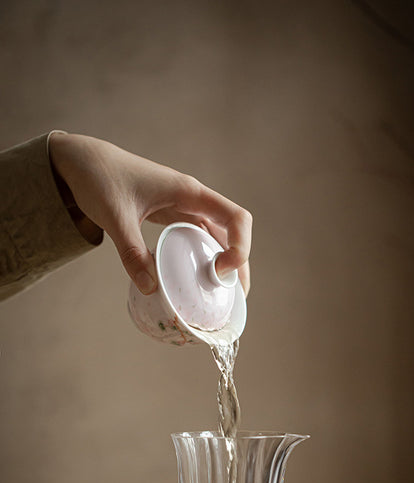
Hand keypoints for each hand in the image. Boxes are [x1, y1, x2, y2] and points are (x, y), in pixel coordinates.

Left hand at [48, 132, 251, 295]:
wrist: (81, 162)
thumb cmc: (99, 178)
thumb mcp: (115, 217)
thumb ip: (132, 252)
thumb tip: (150, 289)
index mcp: (189, 193)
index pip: (236, 218)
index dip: (239, 247)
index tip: (219, 272)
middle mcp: (193, 200)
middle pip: (233, 232)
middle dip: (238, 265)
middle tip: (232, 299)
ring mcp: (183, 207)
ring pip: (217, 237)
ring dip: (224, 264)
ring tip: (221, 296)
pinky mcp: (171, 216)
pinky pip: (198, 239)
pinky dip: (203, 260)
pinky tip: (196, 280)